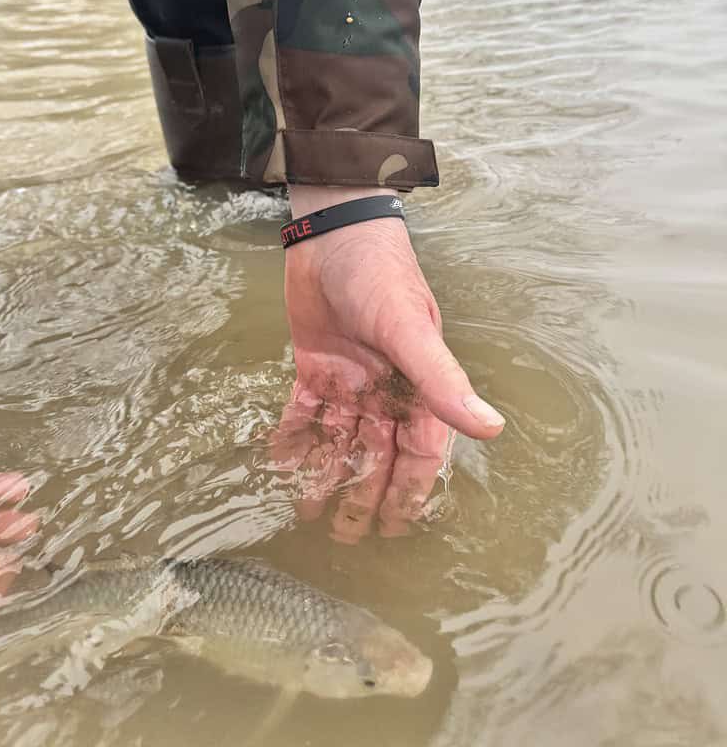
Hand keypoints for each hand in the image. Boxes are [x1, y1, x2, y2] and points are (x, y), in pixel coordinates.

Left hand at [272, 185, 504, 543]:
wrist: (333, 234)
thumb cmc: (381, 277)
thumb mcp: (411, 330)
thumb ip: (443, 380)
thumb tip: (492, 429)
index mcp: (416, 386)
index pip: (419, 452)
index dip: (409, 491)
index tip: (396, 529)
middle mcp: (384, 389)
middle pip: (376, 455)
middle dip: (363, 494)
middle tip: (345, 537)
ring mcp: (348, 380)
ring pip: (339, 440)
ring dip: (325, 474)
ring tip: (307, 511)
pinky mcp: (314, 367)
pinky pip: (303, 413)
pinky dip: (292, 438)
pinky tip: (278, 465)